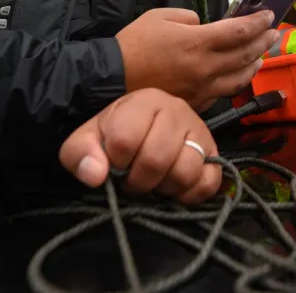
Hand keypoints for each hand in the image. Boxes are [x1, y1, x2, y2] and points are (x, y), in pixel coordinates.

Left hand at [58, 88, 220, 203]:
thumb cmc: (114, 136)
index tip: (115, 164)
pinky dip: (190, 194)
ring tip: (155, 181)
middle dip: (138, 180)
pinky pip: (209, 182)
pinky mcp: (215, 154)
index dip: (115, 162)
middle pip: (156, 160)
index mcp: (144, 102)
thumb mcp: (87, 140)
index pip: (125, 140)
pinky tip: (175, 189)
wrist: (144, 130)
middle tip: (132, 179)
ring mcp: (200, 132)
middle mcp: (177, 110)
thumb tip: (95, 175)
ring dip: (164, 187)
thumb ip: (81, 154)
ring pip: (185, 172)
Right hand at [116, 8, 278, 110]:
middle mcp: (206, 67)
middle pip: (245, 54)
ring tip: (262, 55)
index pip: (240, 32)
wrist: (112, 79)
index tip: (269, 15)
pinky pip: (223, 92)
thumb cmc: (134, 44)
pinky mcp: (196, 103)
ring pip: (240, 78)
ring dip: (255, 64)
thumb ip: (188, 17)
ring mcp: (202, 88)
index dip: (258, 22)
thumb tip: (203, 25)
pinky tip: (239, 76)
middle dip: (263, 41)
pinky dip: (237, 81)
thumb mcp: (159, 16)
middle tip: (273, 32)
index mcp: (198, 42)